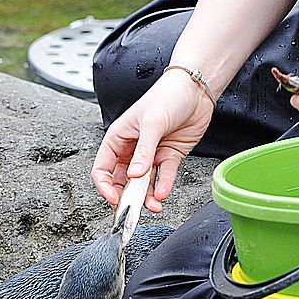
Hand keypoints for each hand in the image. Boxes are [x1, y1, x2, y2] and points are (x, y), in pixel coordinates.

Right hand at [91, 69, 214, 212]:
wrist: (196, 89)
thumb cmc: (167, 96)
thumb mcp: (152, 123)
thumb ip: (143, 151)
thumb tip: (134, 175)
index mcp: (117, 139)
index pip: (102, 169)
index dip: (105, 187)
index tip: (114, 199)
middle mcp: (131, 149)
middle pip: (121, 181)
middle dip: (126, 196)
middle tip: (132, 209)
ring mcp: (150, 154)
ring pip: (143, 183)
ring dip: (146, 196)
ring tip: (153, 205)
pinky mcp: (168, 156)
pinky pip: (163, 176)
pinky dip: (162, 186)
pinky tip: (162, 193)